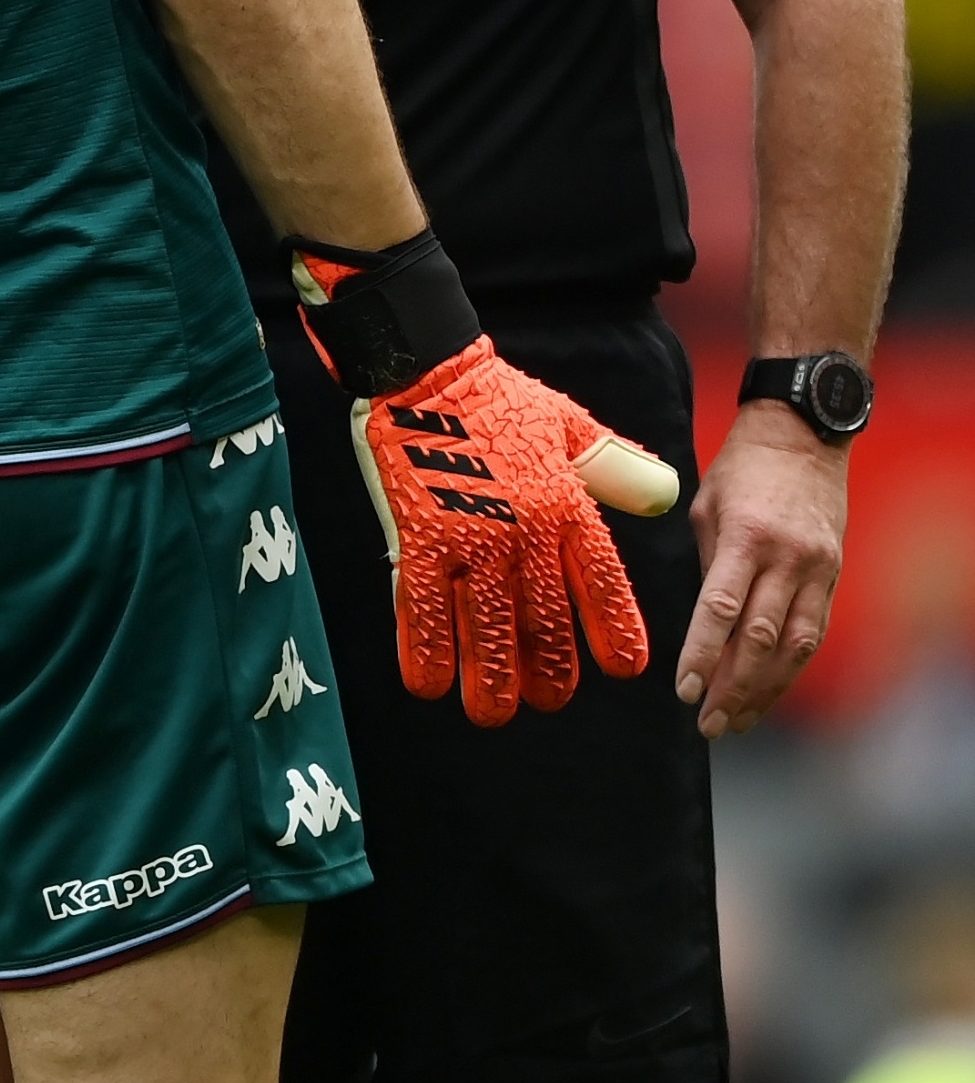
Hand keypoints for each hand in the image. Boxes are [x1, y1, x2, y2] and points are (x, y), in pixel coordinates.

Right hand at [346, 336, 678, 726]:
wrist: (427, 370)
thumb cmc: (501, 399)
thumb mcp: (570, 427)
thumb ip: (617, 467)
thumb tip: (665, 495)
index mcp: (567, 506)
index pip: (602, 582)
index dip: (613, 628)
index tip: (625, 668)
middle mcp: (524, 532)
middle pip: (543, 620)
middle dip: (548, 669)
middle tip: (549, 701)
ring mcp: (468, 538)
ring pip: (486, 626)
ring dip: (491, 678)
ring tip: (494, 713)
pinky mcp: (417, 537)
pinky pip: (421, 607)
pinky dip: (425, 650)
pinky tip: (429, 685)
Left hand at [679, 402, 845, 735]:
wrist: (803, 439)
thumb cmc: (740, 471)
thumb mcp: (706, 508)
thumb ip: (707, 566)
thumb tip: (700, 625)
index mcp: (745, 538)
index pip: (721, 609)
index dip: (703, 655)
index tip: (686, 691)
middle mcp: (787, 559)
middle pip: (760, 638)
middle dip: (733, 687)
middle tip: (709, 724)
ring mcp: (817, 570)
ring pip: (794, 645)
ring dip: (764, 689)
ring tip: (736, 722)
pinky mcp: (833, 576)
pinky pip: (813, 632)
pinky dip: (791, 668)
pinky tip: (769, 692)